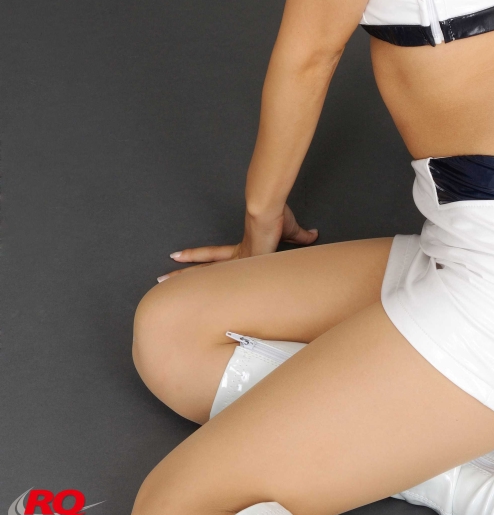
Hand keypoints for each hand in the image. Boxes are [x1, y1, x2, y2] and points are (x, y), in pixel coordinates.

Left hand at [156, 204, 318, 279]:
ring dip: (182, 281)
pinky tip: (188, 300)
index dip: (196, 256)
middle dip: (181, 274)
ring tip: (161, 286)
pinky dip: (205, 290)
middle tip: (160, 279)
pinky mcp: (240, 267)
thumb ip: (300, 236)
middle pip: (201, 268)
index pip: (213, 256)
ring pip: (202, 277)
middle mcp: (234, 258)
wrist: (268, 214)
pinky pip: (218, 283)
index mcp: (241, 251)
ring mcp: (234, 264)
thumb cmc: (276, 220)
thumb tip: (313, 234)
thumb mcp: (290, 231)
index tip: (176, 257)